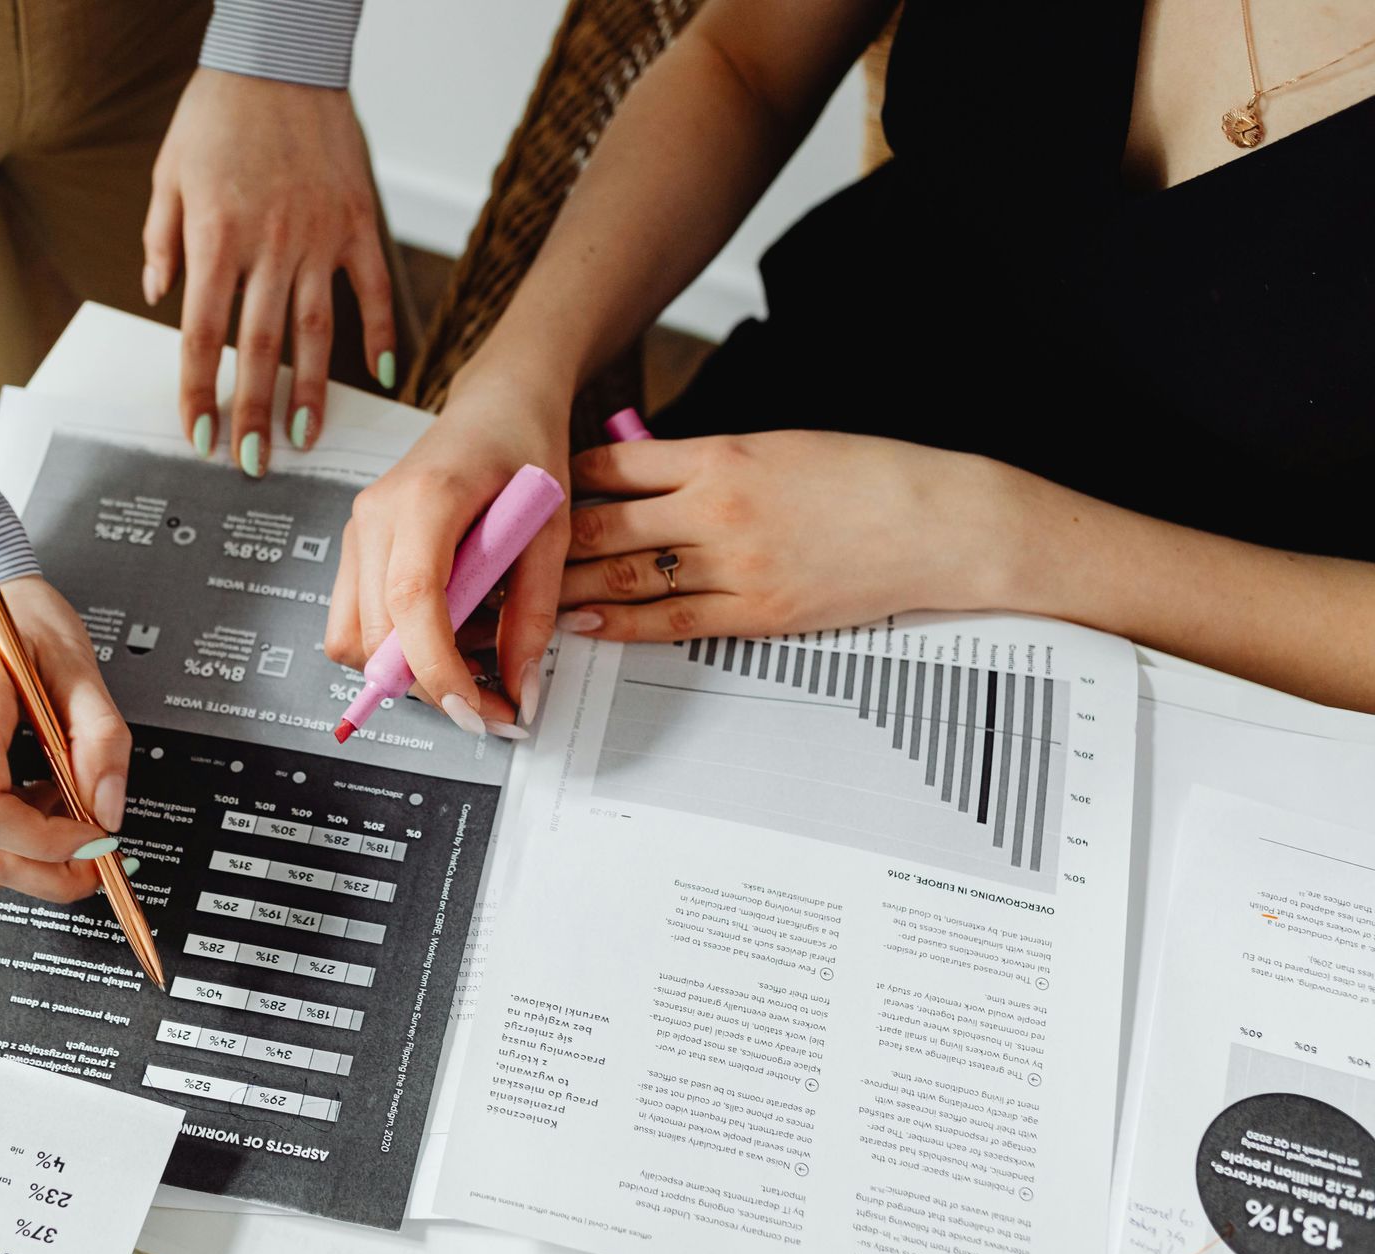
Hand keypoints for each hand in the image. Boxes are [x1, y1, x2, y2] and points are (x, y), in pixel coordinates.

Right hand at [0, 577, 132, 901]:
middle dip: (47, 873)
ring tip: (65, 803)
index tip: (93, 834)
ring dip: (31, 853)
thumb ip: (101, 738)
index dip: (46, 842)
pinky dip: (11, 834)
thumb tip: (107, 809)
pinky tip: (37, 793)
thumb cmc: (11, 618)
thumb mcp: (77, 662)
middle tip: (98, 854)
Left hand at [143, 69, 394, 476]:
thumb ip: (161, 239)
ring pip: (314, 331)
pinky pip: (371, 290)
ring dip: (310, 392)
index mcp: (216, 236)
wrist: (282, 55)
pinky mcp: (358, 223)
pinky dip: (381, 335)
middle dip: (253, 412)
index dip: (198, 389)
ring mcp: (319, 237)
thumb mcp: (169, 172)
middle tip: (253, 461)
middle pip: (258, 348)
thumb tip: (156, 295)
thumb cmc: (218, 112)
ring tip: (305, 438)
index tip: (199, 433)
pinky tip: (383, 375)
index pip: (202, 334)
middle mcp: (268, 245)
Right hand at [325, 376, 571, 735]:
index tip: (477, 710)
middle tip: (492, 702)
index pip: (412, 601)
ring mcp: (356, 531)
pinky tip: (446, 627)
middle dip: (430, 685)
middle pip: (373, 634)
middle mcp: (375, 515)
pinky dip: (396, 646)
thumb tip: (521, 690)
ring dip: (407, 669)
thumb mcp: (551, 530)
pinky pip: (356, 620)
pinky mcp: (356, 547)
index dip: (438, 668)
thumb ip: (534, 613)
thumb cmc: (526, 450)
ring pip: (351, 638)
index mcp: (426, 498)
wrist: (497, 404)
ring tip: (471, 651)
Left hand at [558, 431, 1014, 639]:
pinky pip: (670, 621)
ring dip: (564, 584)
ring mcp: (736, 564)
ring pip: (625, 575)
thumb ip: (708, 462)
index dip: (560, 478)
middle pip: (604, 521)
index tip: (528, 489)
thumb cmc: (868, 476)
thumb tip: (646, 475)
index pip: (614, 464)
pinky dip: (617, 622)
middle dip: (542, 539)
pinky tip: (582, 622)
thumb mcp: (778, 446)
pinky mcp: (758, 612)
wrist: (941, 521)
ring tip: (521, 594)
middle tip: (497, 550)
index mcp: (723, 453)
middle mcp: (719, 507)